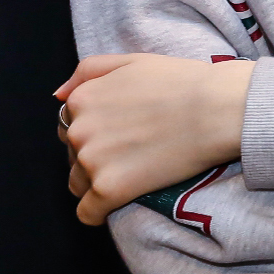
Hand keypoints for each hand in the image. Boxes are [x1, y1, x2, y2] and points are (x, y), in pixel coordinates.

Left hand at [57, 54, 252, 225]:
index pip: (70, 126)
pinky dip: (98, 212)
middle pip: (74, 156)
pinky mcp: (108, 189)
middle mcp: (78, 130)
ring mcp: (91, 161)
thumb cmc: (182, 82)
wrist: (216, 109)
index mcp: (81, 99)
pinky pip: (87, 213)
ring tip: (131, 178)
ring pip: (78, 184)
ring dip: (97, 184)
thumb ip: (88, 71)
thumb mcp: (131, 60)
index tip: (122, 137)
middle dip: (96, 158)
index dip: (95, 133)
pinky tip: (115, 207)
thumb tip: (58, 95)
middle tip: (133, 155)